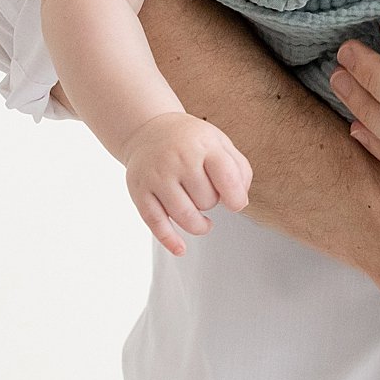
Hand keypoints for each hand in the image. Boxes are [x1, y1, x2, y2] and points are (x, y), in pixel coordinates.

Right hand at [119, 111, 252, 254]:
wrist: (148, 130)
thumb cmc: (191, 141)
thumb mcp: (220, 143)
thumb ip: (239, 169)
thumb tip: (240, 201)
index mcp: (203, 146)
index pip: (226, 178)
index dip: (235, 198)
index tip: (236, 204)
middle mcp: (179, 160)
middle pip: (206, 200)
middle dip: (211, 203)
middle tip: (205, 192)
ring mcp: (158, 177)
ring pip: (184, 216)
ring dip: (199, 226)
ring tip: (204, 222)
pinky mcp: (140, 192)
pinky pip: (156, 223)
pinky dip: (169, 240)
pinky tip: (181, 249)